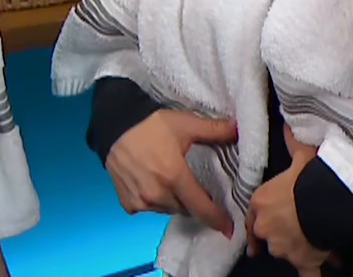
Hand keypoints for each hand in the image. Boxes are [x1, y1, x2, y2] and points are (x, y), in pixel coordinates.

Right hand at [104, 109, 238, 236]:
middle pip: (185, 208)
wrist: (114, 125)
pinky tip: (155, 184)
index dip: (217, 219)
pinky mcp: (127, 202)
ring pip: (168, 209)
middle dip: (195, 202)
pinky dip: (155, 201)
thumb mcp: (184, 123)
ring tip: (175, 183)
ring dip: (175, 201)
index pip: (201, 206)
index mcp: (174, 176)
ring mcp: (140, 201)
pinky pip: (149, 209)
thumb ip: (213, 130)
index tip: (229, 229)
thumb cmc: (149, 124)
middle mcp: (157, 194)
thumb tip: (237, 129)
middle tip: (197, 188)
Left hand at [245, 124, 337, 275]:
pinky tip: (317, 269)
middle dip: (281, 232)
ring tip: (318, 240)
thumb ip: (293, 143)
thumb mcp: (301, 156)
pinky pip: (306, 273)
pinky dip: (310, 272)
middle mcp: (267, 228)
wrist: (324, 204)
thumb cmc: (308, 179)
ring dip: (299, 247)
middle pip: (269, 235)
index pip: (253, 215)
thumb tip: (287, 125)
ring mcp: (283, 248)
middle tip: (296, 226)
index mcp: (261, 203)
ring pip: (287, 251)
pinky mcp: (302, 262)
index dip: (258, 220)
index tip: (258, 229)